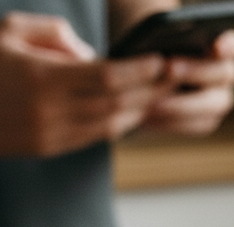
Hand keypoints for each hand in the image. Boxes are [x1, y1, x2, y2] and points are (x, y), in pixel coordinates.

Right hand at [0, 12, 166, 156]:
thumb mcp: (7, 30)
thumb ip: (53, 34)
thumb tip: (91, 53)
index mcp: (40, 79)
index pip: (107, 77)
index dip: (140, 70)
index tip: (162, 59)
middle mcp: (49, 112)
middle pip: (118, 105)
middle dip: (151, 90)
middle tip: (175, 75)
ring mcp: (49, 135)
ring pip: (110, 126)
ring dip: (140, 110)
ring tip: (161, 92)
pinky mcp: (47, 148)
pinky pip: (93, 137)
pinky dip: (117, 123)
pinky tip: (132, 110)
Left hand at [140, 29, 233, 135]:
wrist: (130, 73)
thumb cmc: (144, 42)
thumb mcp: (147, 33)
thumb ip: (161, 33)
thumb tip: (170, 44)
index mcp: (220, 43)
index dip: (229, 46)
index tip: (216, 46)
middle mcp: (225, 72)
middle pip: (226, 73)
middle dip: (198, 71)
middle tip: (169, 67)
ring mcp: (218, 98)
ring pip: (217, 104)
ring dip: (186, 102)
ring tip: (155, 99)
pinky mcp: (205, 119)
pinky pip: (199, 124)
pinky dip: (176, 120)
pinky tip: (151, 115)